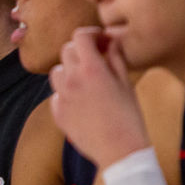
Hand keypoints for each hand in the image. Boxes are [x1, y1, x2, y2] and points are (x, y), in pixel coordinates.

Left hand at [49, 27, 148, 168]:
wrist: (119, 151)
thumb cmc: (129, 117)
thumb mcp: (126, 83)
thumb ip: (115, 58)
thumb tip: (110, 42)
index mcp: (91, 68)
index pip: (80, 36)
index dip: (91, 34)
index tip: (101, 41)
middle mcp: (71, 80)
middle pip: (67, 51)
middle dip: (81, 50)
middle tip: (96, 59)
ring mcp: (61, 97)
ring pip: (57, 72)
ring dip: (69, 70)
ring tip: (86, 80)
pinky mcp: (57, 113)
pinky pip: (56, 95)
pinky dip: (66, 93)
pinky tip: (82, 101)